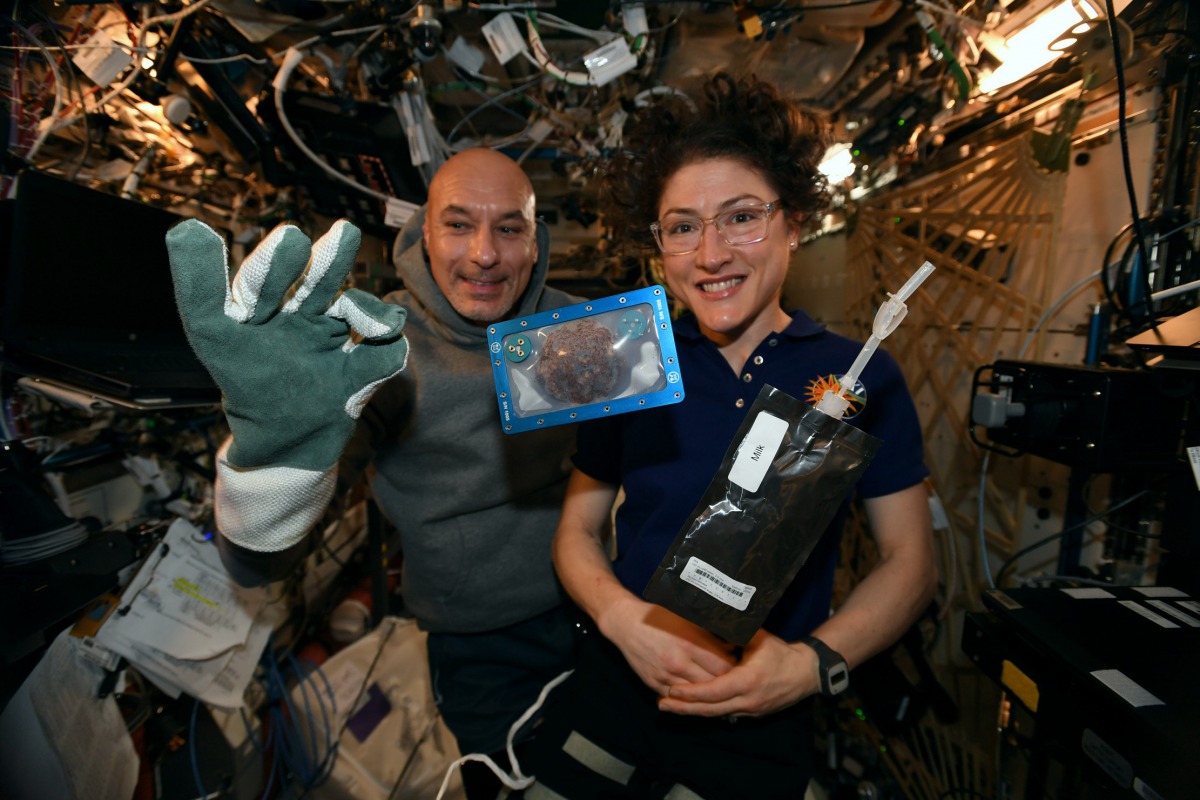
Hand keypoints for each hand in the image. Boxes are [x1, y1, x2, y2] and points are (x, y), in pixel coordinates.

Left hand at [167, 218, 407, 470]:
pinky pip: (384, 353)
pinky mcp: (362, 369)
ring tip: (377, 307)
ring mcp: (334, 341)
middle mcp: (301, 317)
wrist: (281, 444)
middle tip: (343, 234)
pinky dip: (387, 344)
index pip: (266, 280)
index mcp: (262, 309)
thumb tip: (184, 228)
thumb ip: (198, 288)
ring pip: (351, 311)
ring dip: (363, 302)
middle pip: (315, 285)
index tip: (290, 238)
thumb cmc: (244, 386)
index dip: (276, 262)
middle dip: (326, 264)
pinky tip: (385, 334)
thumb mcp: (211, 335)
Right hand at [600, 596, 738, 696]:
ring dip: (709, 693)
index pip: (723, 666)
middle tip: (735, 680)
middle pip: (713, 683)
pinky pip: (678, 699)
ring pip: (697, 695)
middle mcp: (678, 663)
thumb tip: (734, 643)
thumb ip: (710, 633)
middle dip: (726, 683)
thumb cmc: (659, 617)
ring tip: (719, 688)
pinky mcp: (654, 684)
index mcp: (690, 644)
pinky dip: (689, 698)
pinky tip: (698, 694)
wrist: (626, 624)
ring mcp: (665, 676)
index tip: (741, 666)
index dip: (736, 668)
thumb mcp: (688, 619)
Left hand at [657, 629, 816, 717]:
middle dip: (684, 707)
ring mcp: (750, 711)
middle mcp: (747, 700)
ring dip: (693, 712)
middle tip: (661, 704)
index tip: (671, 689)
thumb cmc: (782, 653)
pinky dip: (708, 711)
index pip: (713, 691)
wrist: (807, 674)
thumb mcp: (758, 638)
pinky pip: (726, 715)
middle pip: (710, 709)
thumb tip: (713, 615)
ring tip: (670, 706)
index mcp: (747, 681)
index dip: (691, 693)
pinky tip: (692, 708)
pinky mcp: (753, 714)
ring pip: (716, 715)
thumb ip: (735, 630)